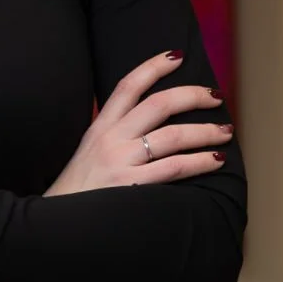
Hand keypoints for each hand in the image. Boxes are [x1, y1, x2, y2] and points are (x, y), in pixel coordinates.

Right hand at [45, 50, 231, 195]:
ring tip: (226, 130)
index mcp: (99, 127)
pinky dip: (200, 161)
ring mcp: (121, 161)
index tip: (177, 55)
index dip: (153, 66)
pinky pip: (175, 167)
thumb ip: (113, 136)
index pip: (128, 86)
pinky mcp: (131, 185)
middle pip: (159, 104)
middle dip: (192, 95)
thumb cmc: (77, 192)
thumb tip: (149, 126)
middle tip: (215, 95)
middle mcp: (110, 139)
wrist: (56, 225)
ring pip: (173, 135)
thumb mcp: (88, 153)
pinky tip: (216, 160)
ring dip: (206, 131)